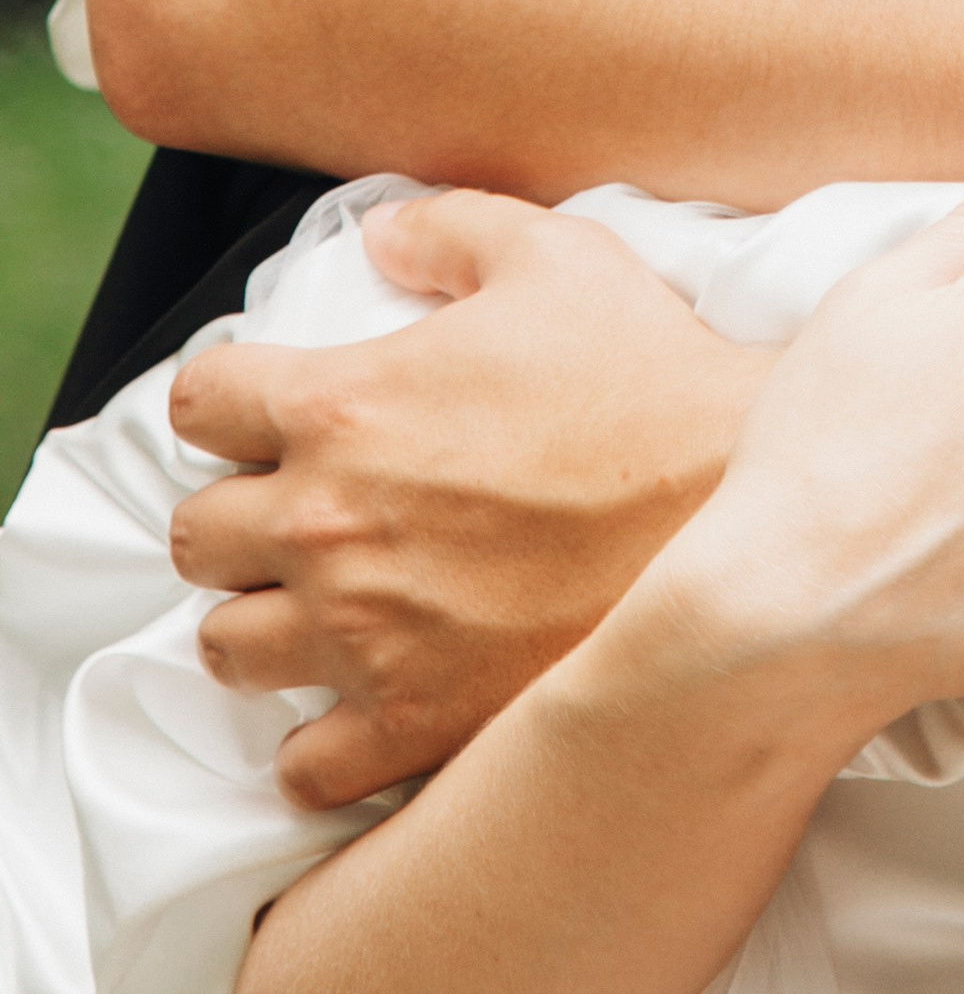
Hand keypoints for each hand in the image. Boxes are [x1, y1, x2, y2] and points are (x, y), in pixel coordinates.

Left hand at [168, 194, 762, 807]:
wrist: (736, 512)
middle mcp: (327, 525)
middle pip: (197, 535)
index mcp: (343, 406)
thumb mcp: (554, 256)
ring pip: (227, 649)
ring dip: (263, 621)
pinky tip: (364, 697)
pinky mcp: (413, 723)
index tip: (262, 409)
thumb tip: (382, 236)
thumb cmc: (647, 378)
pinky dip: (320, 737)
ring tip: (321, 603)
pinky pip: (305, 763)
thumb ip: (448, 231)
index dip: (228, 396)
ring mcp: (363, 635)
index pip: (199, 403)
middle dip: (236, 513)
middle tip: (300, 505)